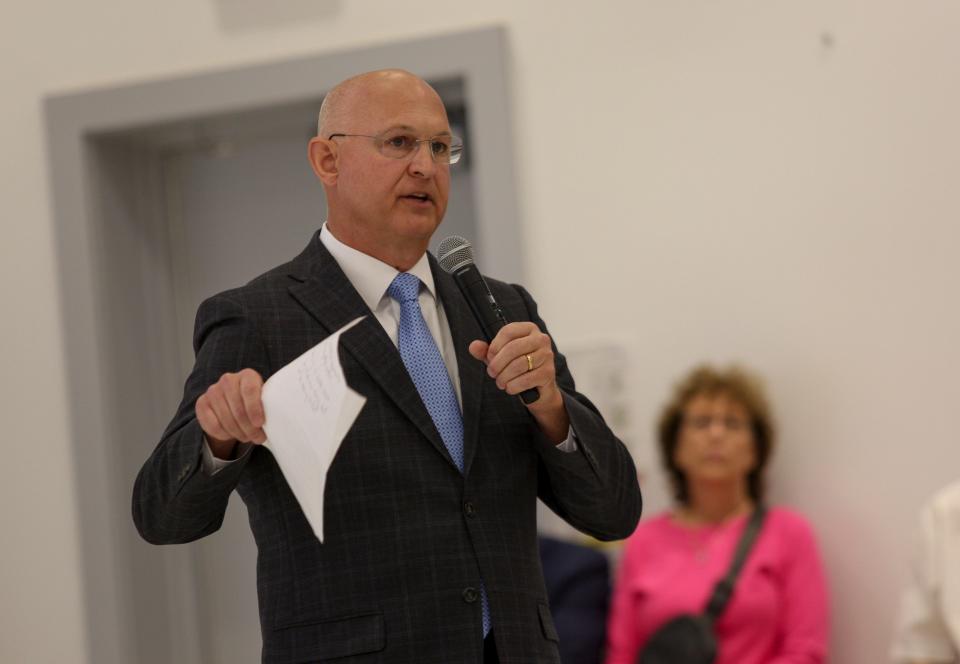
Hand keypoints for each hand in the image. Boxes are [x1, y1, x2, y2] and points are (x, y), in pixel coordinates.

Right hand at [195, 369, 266, 457]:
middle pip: (238, 408)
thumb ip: (270, 406)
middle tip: (258, 438)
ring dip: (238, 432)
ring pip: (226, 418)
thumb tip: (280, 423)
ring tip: (247, 437)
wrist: (233, 407)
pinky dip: (223, 434)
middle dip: (249, 427)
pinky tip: (231, 435)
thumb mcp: (264, 402)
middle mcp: (229, 379)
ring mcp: (213, 390)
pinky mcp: (202, 403)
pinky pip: (212, 424)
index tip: (260, 423)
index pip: (249, 390)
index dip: (254, 408)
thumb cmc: (255, 405)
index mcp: (248, 376)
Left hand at [468, 322, 569, 442]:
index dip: (494, 346)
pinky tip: (510, 387)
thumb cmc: (519, 369)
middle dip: (497, 364)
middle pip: (513, 348)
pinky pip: (525, 380)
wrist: (539, 390)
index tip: (489, 357)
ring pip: (518, 365)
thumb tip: (474, 346)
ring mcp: (547, 355)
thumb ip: (486, 351)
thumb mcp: (500, 358)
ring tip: (500, 382)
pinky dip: (513, 386)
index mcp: (529, 329)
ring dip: (504, 377)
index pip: (508, 331)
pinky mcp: (548, 373)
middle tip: (492, 373)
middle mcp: (541, 339)